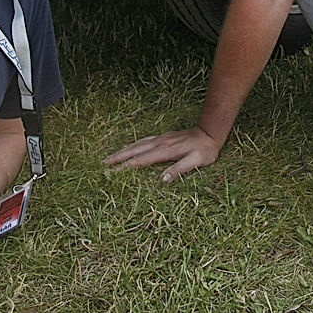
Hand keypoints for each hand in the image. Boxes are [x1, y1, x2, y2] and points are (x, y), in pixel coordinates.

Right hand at [103, 126, 223, 181]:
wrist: (209, 133)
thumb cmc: (204, 151)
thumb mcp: (196, 162)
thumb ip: (179, 170)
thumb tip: (162, 180)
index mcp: (165, 152)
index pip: (141, 161)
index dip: (126, 167)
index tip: (112, 172)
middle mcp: (159, 143)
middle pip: (134, 151)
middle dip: (118, 157)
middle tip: (103, 163)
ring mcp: (160, 139)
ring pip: (137, 144)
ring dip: (123, 150)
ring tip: (110, 156)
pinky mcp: (163, 137)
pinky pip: (143, 141)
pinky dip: (132, 145)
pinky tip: (129, 147)